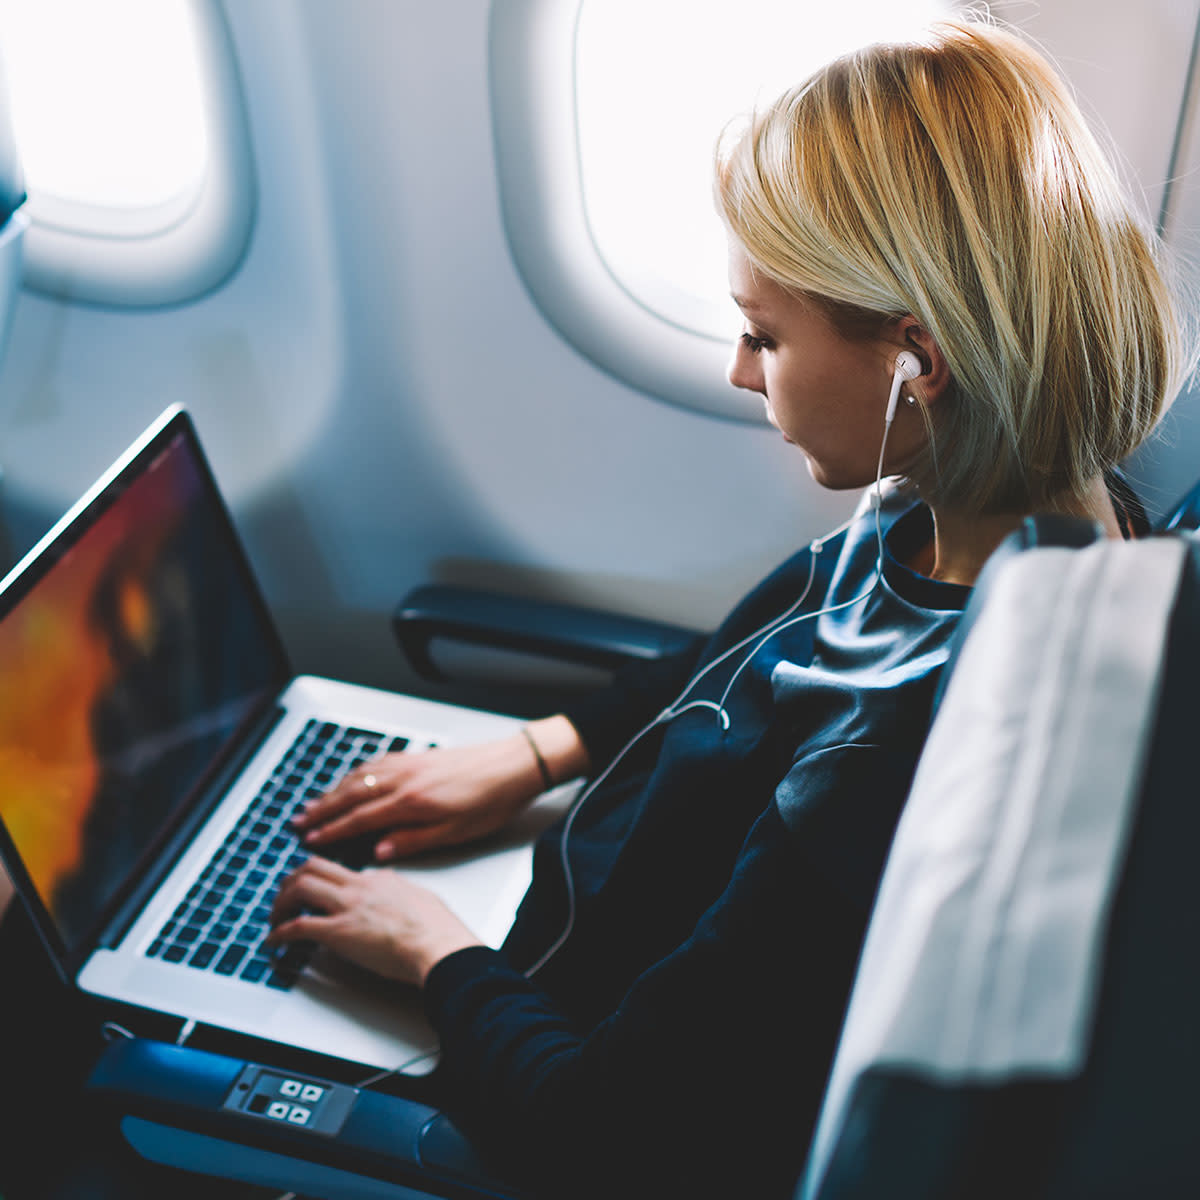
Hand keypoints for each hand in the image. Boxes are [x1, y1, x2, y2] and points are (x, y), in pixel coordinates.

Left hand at [266, 856, 480, 986]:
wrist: (437, 945)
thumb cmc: (437, 928)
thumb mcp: (419, 897)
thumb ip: (400, 891)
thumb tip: (394, 891)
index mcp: (379, 879)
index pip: (340, 870)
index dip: (321, 879)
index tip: (314, 890)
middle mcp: (359, 886)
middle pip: (313, 867)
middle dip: (292, 880)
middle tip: (284, 896)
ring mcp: (347, 907)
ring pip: (300, 887)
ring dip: (280, 903)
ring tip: (275, 918)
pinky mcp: (338, 932)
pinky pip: (298, 926)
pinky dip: (279, 933)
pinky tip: (272, 942)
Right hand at [291, 717, 588, 861]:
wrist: (513, 764)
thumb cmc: (491, 801)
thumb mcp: (455, 833)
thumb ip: (413, 841)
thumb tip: (378, 852)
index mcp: (411, 802)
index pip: (360, 819)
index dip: (332, 831)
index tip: (311, 840)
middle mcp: (404, 779)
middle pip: (352, 795)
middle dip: (322, 810)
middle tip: (298, 821)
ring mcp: (410, 763)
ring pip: (360, 776)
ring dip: (334, 790)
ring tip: (314, 802)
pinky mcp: (419, 756)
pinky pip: (376, 762)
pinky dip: (356, 771)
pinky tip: (352, 776)